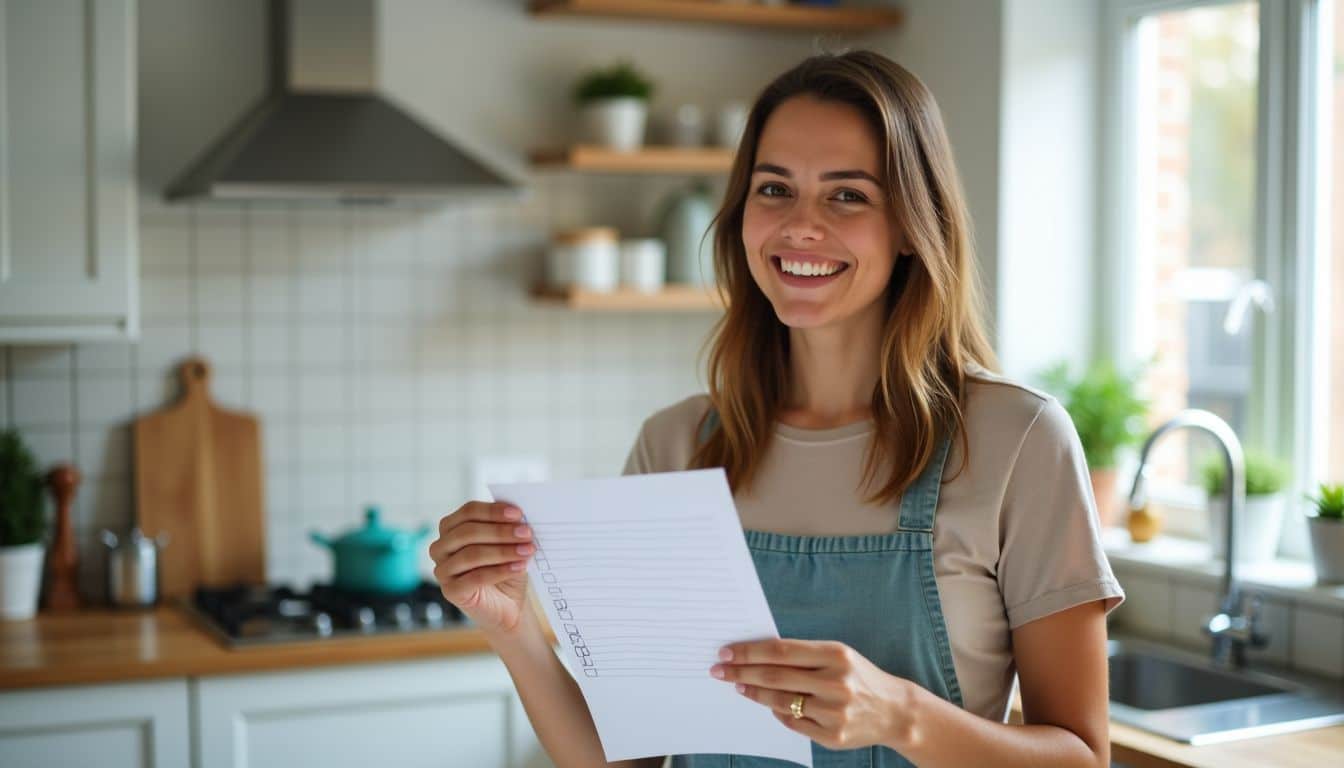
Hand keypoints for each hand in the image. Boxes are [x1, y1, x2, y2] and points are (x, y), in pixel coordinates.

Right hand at [428, 501, 535, 634]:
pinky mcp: (450, 591)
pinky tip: (519, 567)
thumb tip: (517, 513)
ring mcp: (442, 570)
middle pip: (467, 532)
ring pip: (472, 554)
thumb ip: (506, 525)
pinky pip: (475, 578)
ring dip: (503, 551)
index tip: (518, 514)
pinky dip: (500, 571)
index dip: (493, 511)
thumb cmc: (506, 567)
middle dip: (500, 531)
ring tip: (527, 550)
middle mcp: (441, 547)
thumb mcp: (508, 541)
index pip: (468, 512)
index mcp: (451, 527)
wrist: (508, 603)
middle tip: (526, 533)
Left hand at [709, 638, 914, 750]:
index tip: (726, 652)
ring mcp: (834, 712)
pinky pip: (793, 723)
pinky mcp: (833, 736)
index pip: (780, 651)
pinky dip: (777, 713)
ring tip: (739, 687)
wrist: (894, 710)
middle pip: (775, 677)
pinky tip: (768, 705)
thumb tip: (756, 654)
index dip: (749, 652)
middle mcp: (835, 682)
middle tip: (718, 670)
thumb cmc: (858, 676)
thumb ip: (802, 654)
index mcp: (835, 655)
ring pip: (780, 703)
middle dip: (741, 673)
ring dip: (754, 694)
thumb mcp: (837, 655)